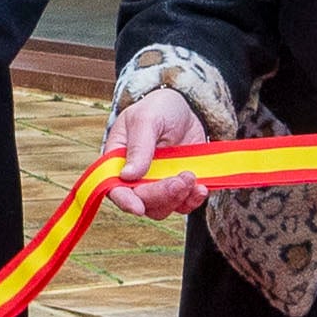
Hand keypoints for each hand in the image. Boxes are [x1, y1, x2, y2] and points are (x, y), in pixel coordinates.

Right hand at [101, 88, 212, 217]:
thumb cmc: (157, 108)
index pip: (115, 188)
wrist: (183, 108)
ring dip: (179, 198)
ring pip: (163, 208)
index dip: (124, 200)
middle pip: (143, 201)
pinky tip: (200, 188)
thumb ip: (139, 146)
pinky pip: (183, 204)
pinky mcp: (178, 187)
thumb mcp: (146, 119)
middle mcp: (135, 178)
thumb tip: (128, 175)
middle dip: (162, 195)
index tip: (138, 207)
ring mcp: (157, 184)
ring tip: (191, 177)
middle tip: (181, 179)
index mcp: (118, 161)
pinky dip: (193, 200)